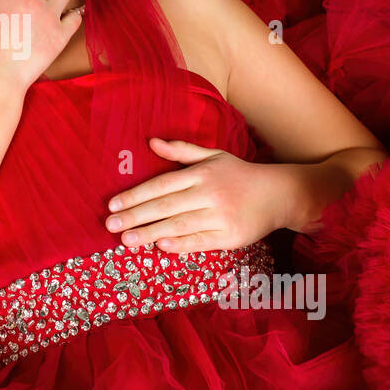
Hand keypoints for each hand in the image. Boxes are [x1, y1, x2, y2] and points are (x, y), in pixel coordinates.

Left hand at [103, 138, 286, 252]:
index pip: (161, 185)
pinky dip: (180, 245)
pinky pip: (201, 242)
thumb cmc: (239, 175)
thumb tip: (151, 142)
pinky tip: (160, 247)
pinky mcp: (230, 237)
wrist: (279, 194)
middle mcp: (209, 193)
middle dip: (135, 216)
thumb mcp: (212, 156)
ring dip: (150, 234)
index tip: (113, 204)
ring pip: (179, 225)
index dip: (135, 195)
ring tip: (126, 241)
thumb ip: (181, 151)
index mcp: (201, 173)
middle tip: (110, 225)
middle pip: (165, 207)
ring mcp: (220, 216)